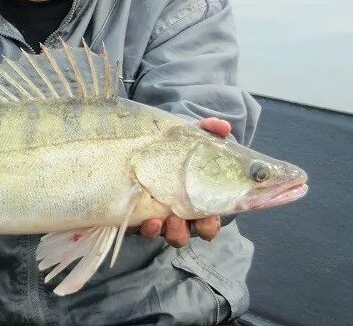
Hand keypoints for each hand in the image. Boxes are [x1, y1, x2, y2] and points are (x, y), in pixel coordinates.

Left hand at [138, 117, 230, 246]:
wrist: (144, 147)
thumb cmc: (174, 149)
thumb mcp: (190, 138)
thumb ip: (207, 131)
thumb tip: (223, 127)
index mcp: (195, 201)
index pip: (208, 222)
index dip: (210, 225)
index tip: (209, 220)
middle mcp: (178, 214)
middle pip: (188, 233)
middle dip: (187, 231)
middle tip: (182, 222)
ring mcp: (158, 216)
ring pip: (169, 234)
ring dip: (170, 232)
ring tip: (162, 221)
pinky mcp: (137, 216)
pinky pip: (143, 230)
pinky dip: (148, 228)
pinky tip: (148, 221)